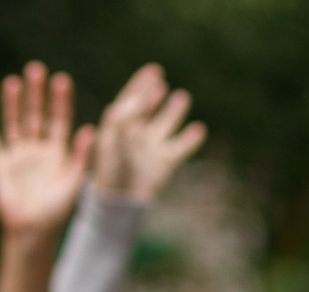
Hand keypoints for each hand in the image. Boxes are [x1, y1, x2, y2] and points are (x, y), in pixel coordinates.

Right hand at [0, 63, 93, 243]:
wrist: (32, 232)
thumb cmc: (56, 211)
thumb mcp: (73, 182)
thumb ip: (80, 156)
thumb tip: (90, 129)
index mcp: (57, 151)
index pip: (59, 119)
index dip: (60, 100)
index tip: (61, 80)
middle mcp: (37, 149)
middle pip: (36, 115)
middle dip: (36, 93)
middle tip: (36, 69)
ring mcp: (17, 156)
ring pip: (15, 123)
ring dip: (13, 104)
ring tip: (12, 81)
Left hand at [93, 63, 203, 203]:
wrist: (119, 203)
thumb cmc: (110, 172)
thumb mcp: (111, 140)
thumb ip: (122, 117)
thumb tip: (139, 97)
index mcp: (118, 129)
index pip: (130, 100)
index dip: (140, 85)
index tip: (153, 70)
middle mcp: (136, 136)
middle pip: (147, 109)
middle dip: (153, 96)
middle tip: (160, 83)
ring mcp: (151, 147)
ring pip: (167, 124)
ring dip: (174, 111)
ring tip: (181, 98)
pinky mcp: (165, 161)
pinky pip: (182, 146)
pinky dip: (192, 138)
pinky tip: (199, 129)